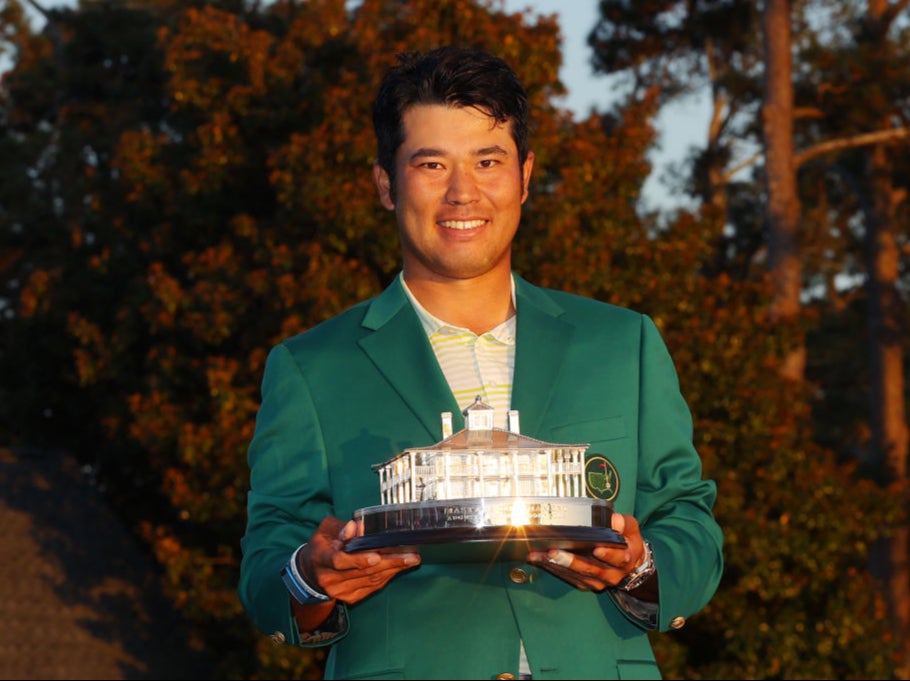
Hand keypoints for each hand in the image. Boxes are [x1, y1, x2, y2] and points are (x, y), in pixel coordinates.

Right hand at [299, 516, 420, 604]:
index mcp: (321, 558)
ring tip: (411, 559)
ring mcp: (340, 591)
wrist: (312, 572)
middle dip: (389, 562)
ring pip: (371, 580)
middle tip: (410, 556)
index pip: (339, 561)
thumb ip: (342, 528)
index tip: (376, 556)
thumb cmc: (322, 545)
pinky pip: (372, 587)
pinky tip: (399, 568)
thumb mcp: (326, 530)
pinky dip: (387, 577)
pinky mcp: (350, 597)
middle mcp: (330, 578)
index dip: (358, 560)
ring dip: (393, 569)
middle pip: (362, 572)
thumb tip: (357, 527)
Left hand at [526, 512, 647, 591]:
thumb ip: (624, 524)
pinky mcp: (585, 584)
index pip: (617, 558)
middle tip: (554, 552)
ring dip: (556, 566)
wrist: (630, 564)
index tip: (596, 549)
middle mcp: (611, 574)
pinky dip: (554, 569)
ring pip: (576, 575)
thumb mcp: (631, 529)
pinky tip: (541, 560)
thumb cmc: (628, 542)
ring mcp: (597, 581)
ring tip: (540, 556)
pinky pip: (569, 578)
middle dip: (571, 562)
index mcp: (624, 559)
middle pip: (591, 569)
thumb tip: (614, 520)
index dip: (607, 555)